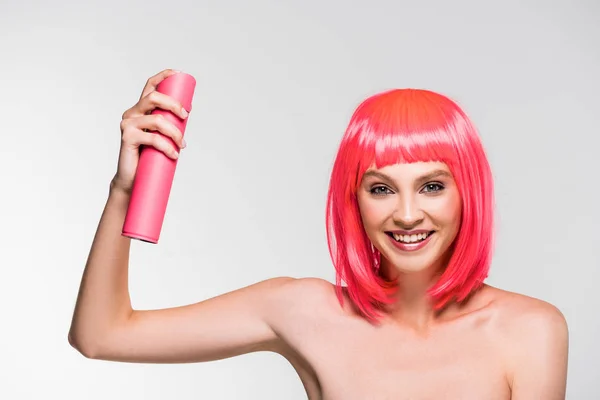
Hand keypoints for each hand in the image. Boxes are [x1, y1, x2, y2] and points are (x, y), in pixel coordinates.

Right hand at [111, 69, 189, 193]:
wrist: (133, 179)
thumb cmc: (149, 157)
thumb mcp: (162, 136)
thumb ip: (169, 123)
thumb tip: (187, 112)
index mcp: (140, 109)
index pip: (150, 86)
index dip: (163, 76)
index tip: (179, 73)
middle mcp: (132, 113)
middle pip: (154, 98)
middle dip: (174, 104)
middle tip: (186, 116)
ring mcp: (127, 124)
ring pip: (157, 120)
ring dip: (175, 133)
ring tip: (182, 145)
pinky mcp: (127, 137)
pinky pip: (153, 138)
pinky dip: (167, 146)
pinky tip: (174, 154)